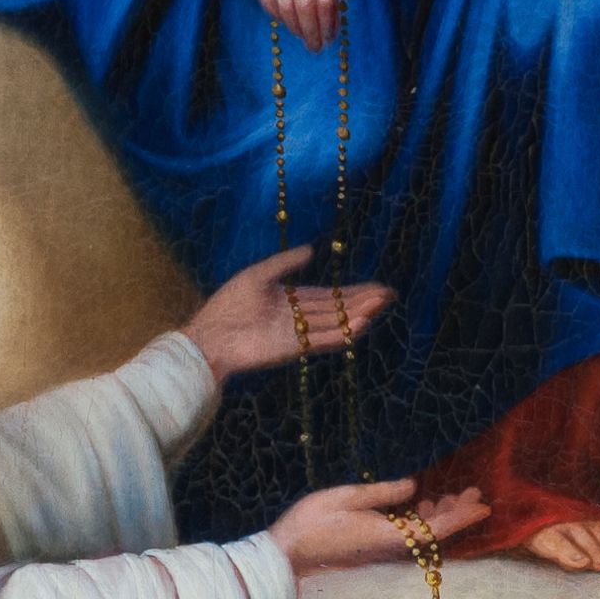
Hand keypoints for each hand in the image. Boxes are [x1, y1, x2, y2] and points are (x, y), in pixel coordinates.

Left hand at [186, 247, 390, 378]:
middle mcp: (299, 318)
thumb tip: (312, 250)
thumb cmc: (227, 305)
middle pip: (338, 309)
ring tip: (382, 305)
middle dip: (363, 302)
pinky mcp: (294, 348)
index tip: (377, 287)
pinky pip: (323, 340)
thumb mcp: (258, 275)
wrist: (210, 337)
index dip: (353, 292)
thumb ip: (285, 263)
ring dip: (358, 315)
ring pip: (335, 324)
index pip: (329, 296)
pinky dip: (342, 333)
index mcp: (291, 300)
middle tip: (390, 295)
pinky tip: (361, 325)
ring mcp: (298, 334)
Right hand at [270, 475, 488, 571]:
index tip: (484, 505)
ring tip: (451, 495)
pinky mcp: (374, 548)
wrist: (287, 553)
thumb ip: (384, 493)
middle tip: (473, 491)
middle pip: (436, 534)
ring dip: (440, 516)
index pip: (438, 529)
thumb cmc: (313, 523)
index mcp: (390, 536)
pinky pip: (409, 536)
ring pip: (424, 535)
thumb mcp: (348, 498)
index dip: (463, 517)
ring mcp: (383, 550)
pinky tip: (422, 506)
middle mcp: (392, 548)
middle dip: (457, 513)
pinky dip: (422, 521)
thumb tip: (415, 486)